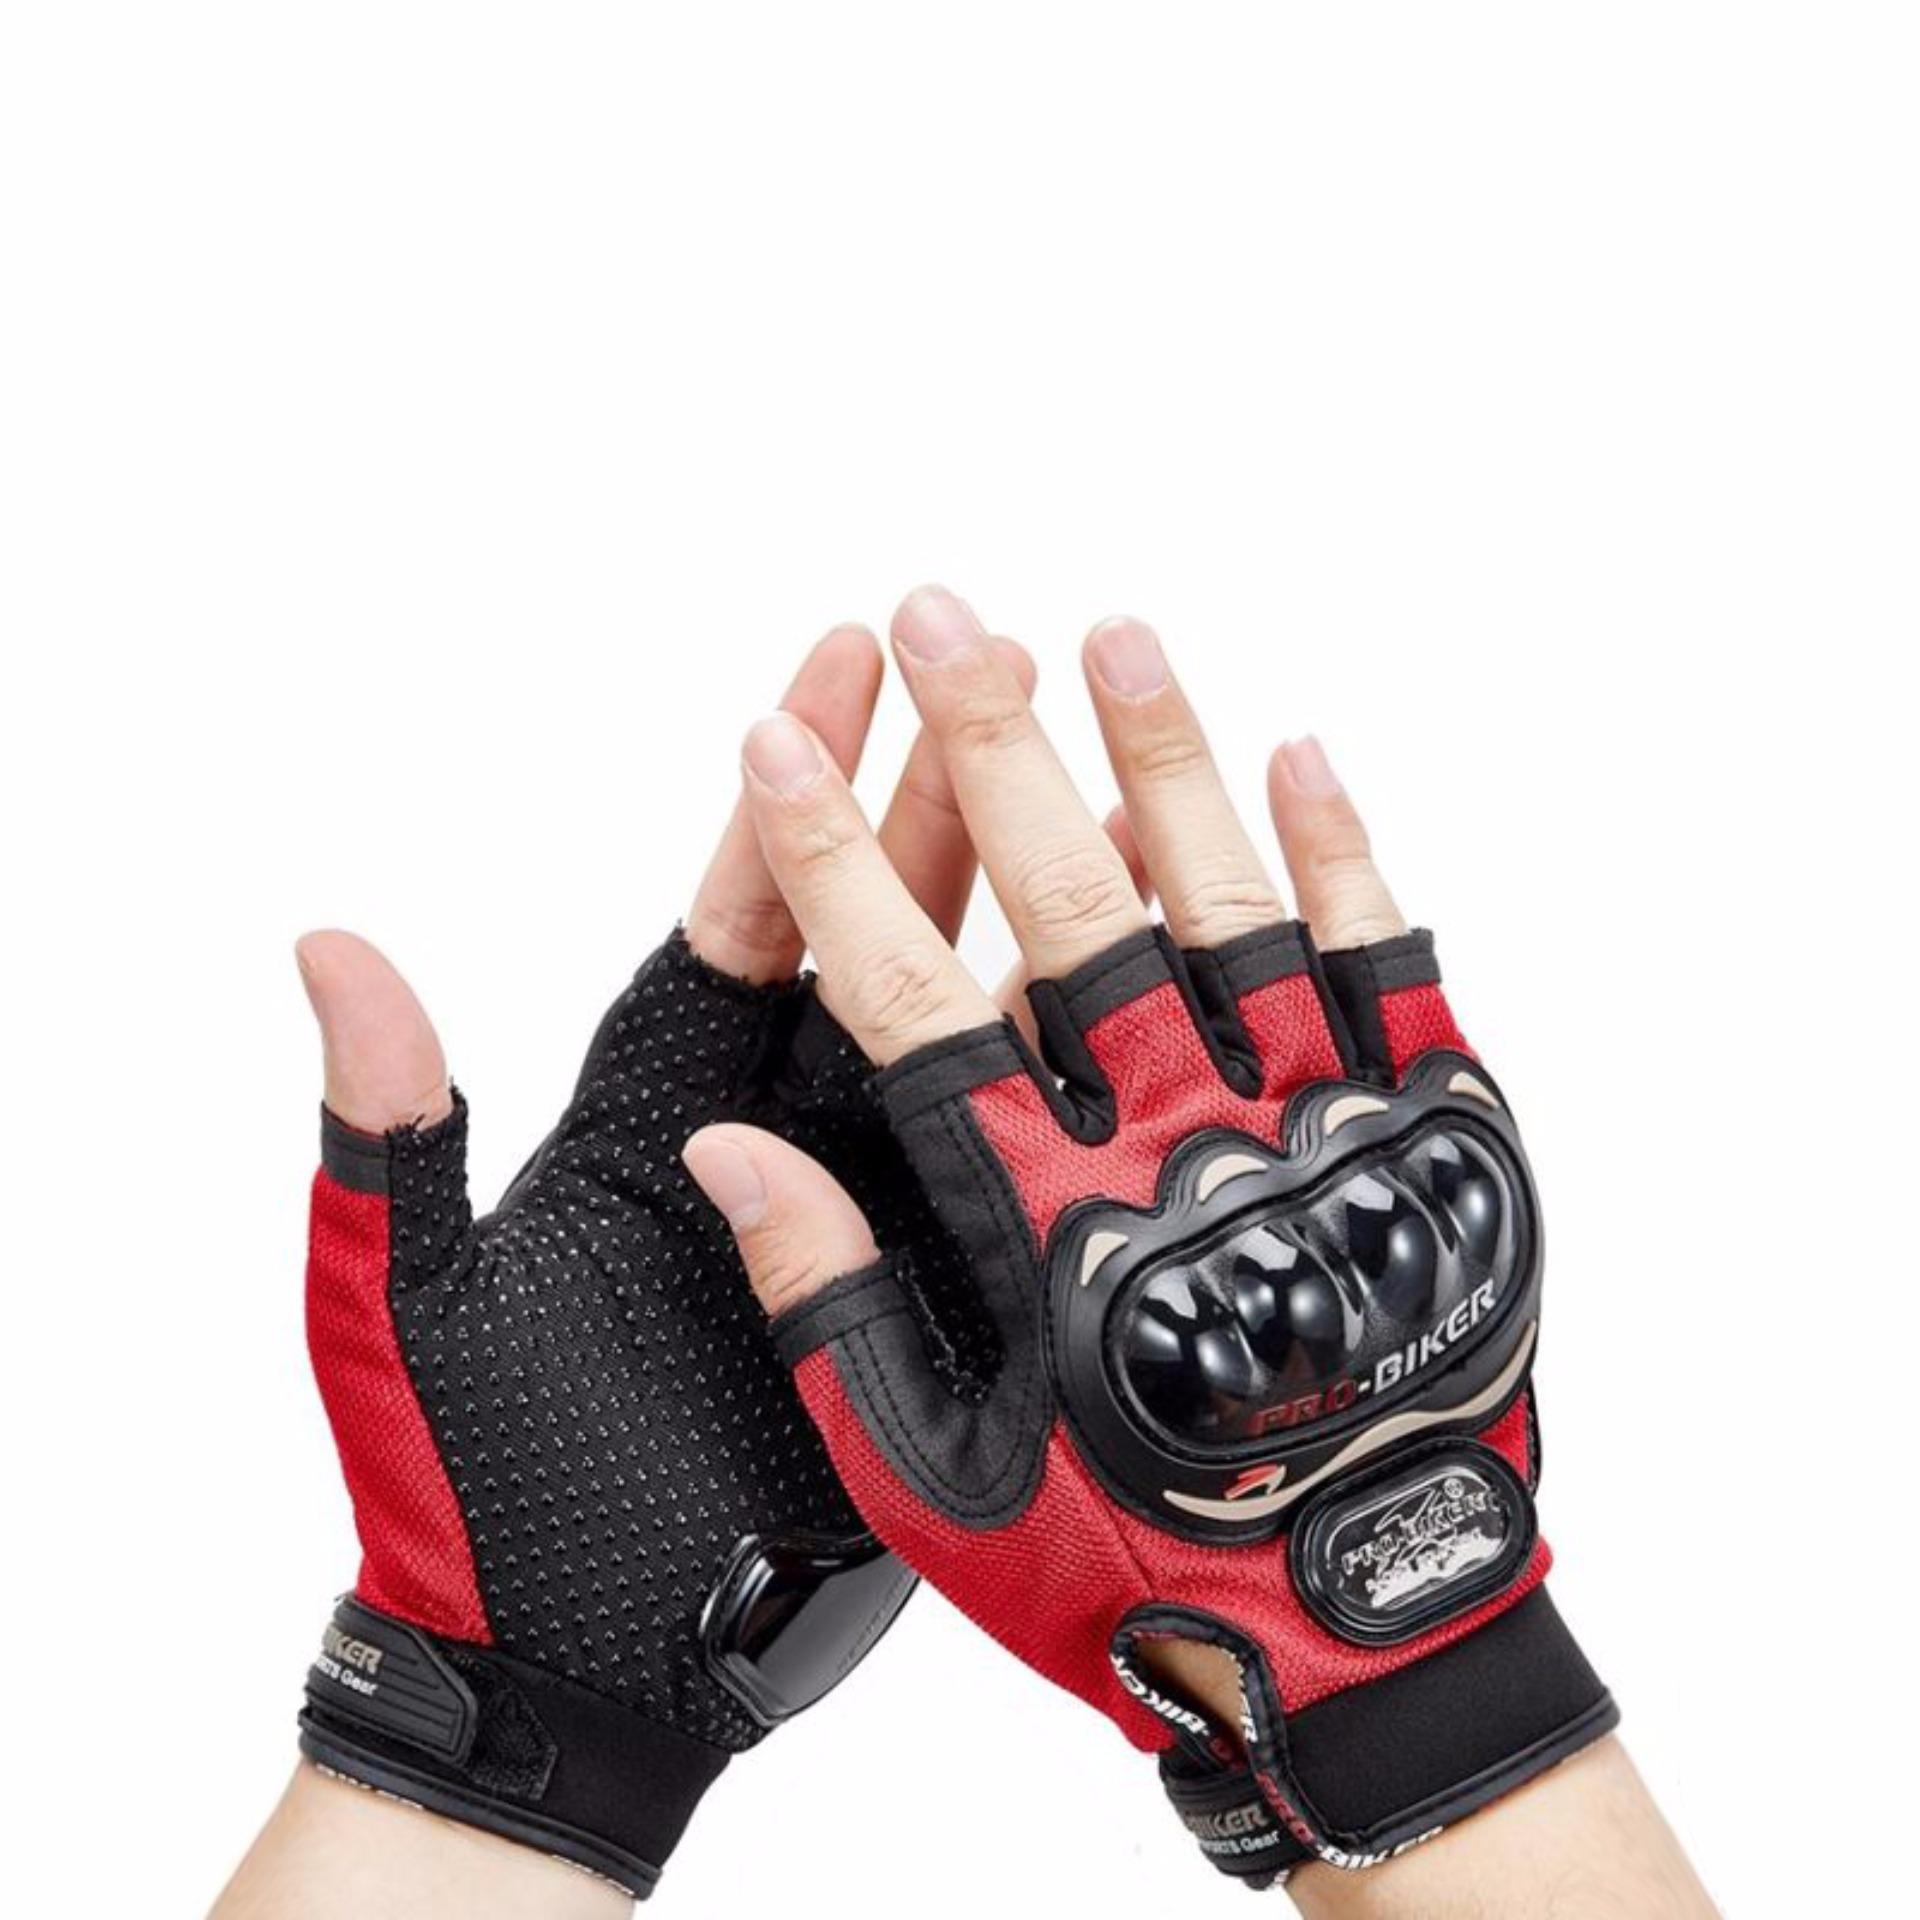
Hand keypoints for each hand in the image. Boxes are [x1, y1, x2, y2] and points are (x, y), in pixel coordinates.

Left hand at [221, 623, 1026, 1909]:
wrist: (583, 1681)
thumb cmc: (481, 1493)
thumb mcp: (415, 1301)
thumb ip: (391, 1128)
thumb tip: (327, 943)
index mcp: (652, 1109)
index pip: (737, 908)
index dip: (795, 784)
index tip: (849, 655)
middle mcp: (769, 1137)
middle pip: (869, 931)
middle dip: (936, 793)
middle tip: (1005, 657)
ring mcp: (861, 1210)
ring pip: (959, 1027)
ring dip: (1030, 906)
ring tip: (1112, 779)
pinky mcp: (929, 1295)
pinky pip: (1008, 1163)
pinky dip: (1074, 1073)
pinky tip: (1145, 985)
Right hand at [686, 588, 1616, 1889]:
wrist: (1370, 1639)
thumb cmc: (1135, 1571)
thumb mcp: (938, 1485)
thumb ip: (824, 1307)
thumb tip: (729, 1144)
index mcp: (1047, 1229)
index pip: (908, 1003)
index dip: (831, 862)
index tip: (773, 739)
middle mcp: (1182, 1152)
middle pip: (1068, 911)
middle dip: (990, 750)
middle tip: (939, 611)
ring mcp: (1318, 1131)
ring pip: (1226, 910)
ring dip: (1162, 761)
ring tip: (1107, 629)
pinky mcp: (1435, 1136)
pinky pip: (1387, 968)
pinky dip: (1341, 855)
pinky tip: (1295, 750)